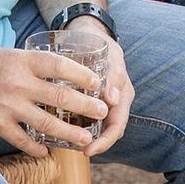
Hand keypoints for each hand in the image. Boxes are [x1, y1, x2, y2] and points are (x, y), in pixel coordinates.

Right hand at [0, 45, 107, 157]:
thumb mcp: (4, 54)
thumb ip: (27, 64)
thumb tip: (55, 73)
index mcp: (20, 60)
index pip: (60, 65)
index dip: (82, 75)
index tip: (98, 83)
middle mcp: (16, 82)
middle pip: (60, 96)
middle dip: (85, 106)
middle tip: (101, 112)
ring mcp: (6, 105)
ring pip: (46, 123)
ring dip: (68, 133)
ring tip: (84, 138)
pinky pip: (23, 140)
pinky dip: (37, 147)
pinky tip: (47, 150)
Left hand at [63, 18, 133, 158]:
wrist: (86, 31)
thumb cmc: (99, 42)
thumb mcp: (110, 54)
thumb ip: (114, 74)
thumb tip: (113, 100)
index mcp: (123, 93)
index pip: (118, 125)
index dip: (106, 141)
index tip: (89, 150)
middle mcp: (113, 100)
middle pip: (107, 130)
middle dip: (95, 144)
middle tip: (78, 152)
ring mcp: (100, 100)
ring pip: (95, 125)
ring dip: (85, 137)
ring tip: (68, 144)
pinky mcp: (86, 97)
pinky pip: (83, 116)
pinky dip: (76, 124)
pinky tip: (61, 129)